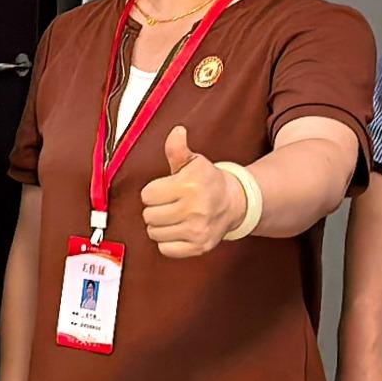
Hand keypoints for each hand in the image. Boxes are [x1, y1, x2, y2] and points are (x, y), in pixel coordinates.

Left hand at [136, 125, 247, 257]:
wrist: (234, 202)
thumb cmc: (207, 181)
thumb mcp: (193, 161)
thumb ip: (178, 149)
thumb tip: (176, 131)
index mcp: (189, 185)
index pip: (147, 195)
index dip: (153, 192)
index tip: (164, 190)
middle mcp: (194, 209)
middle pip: (149, 215)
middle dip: (155, 209)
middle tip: (168, 204)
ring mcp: (198, 230)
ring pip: (155, 233)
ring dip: (160, 226)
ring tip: (173, 217)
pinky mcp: (199, 246)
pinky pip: (166, 249)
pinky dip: (168, 242)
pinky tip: (178, 230)